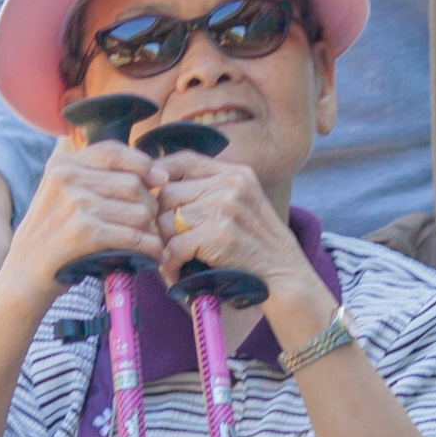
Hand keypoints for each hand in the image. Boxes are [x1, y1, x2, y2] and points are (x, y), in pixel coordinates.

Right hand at [6, 136, 166, 290]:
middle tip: (153, 225)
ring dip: (151, 231)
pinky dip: (148, 248)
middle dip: (150, 206)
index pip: (112, 151)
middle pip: (132, 183)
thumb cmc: (50, 238)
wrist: (22, 277)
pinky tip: (151, 255)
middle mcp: (66, 178)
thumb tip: (151, 172)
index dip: (143, 163)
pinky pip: (132, 236)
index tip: (161, 178)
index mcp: (61, 164)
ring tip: (151, 242)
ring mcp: (74, 203)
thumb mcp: (61, 196)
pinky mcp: (83, 232)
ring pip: (137, 211)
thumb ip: (94, 178)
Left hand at [152, 148, 322, 318]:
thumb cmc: (258, 246)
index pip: (184, 159)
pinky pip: (174, 246)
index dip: (159, 175)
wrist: (285, 276)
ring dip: (163, 245)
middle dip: (158, 219)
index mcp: (236, 174)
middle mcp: (230, 185)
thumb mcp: (243, 206)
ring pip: (166, 220)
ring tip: (170, 259)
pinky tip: (177, 271)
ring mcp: (225, 209)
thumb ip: (211, 191)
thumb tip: (159, 187)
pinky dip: (171, 263)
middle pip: (167, 192)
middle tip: (160, 240)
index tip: (150, 195)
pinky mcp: (218, 236)